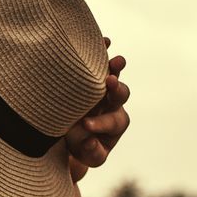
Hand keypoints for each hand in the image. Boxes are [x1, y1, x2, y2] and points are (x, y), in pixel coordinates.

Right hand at [66, 37, 130, 183]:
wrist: (76, 137)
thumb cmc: (84, 147)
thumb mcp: (90, 155)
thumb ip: (93, 152)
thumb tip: (90, 141)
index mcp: (116, 122)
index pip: (113, 121)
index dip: (101, 122)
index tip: (86, 125)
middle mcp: (113, 103)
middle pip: (121, 94)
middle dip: (117, 89)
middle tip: (111, 83)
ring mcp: (103, 88)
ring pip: (112, 75)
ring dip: (114, 66)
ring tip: (116, 59)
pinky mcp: (92, 77)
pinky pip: (99, 63)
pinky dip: (102, 52)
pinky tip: (103, 40)